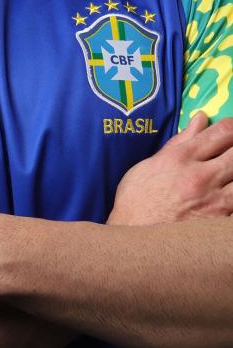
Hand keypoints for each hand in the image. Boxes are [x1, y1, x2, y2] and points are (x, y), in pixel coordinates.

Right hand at [107, 112, 232, 225]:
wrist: (133, 237)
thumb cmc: (136, 200)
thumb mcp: (149, 164)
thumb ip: (179, 142)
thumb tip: (200, 119)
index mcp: (181, 158)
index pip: (223, 132)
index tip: (232, 129)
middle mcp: (201, 176)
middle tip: (230, 151)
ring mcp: (214, 200)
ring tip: (227, 173)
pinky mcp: (220, 221)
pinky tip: (226, 192)